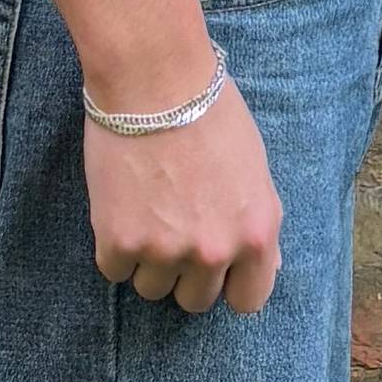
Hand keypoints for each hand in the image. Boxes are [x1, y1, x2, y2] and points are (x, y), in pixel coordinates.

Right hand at [85, 81, 283, 315]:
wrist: (155, 80)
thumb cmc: (211, 113)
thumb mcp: (255, 171)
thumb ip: (259, 222)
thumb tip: (267, 263)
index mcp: (257, 235)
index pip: (248, 301)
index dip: (229, 284)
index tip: (215, 268)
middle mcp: (214, 252)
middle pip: (195, 301)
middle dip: (184, 273)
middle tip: (172, 230)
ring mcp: (165, 251)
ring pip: (151, 290)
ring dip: (146, 261)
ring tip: (144, 212)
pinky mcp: (119, 241)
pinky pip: (113, 271)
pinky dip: (113, 247)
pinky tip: (120, 208)